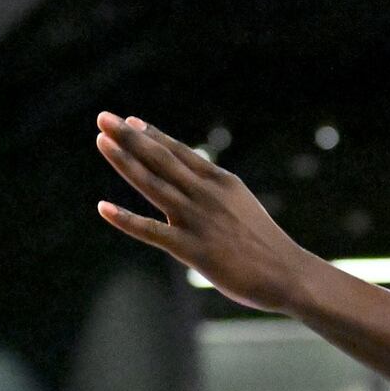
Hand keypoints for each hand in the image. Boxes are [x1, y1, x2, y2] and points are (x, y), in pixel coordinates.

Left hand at [92, 115, 318, 311]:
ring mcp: (197, 220)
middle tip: (103, 117)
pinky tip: (103, 207)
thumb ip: (214, 191)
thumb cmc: (264, 242)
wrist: (288, 273)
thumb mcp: (240, 204)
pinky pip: (152, 231)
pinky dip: (126, 218)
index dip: (151, 135)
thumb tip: (193, 180)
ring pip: (152, 184)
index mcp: (220, 181)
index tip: (129, 121)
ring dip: (124, 161)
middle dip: (129, 137)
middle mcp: (206, 194)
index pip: (178, 151)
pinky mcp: (192, 249)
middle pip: (160, 159)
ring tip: (102, 141)